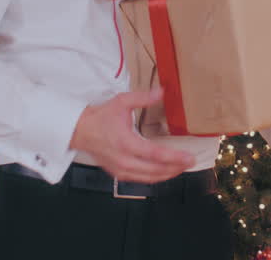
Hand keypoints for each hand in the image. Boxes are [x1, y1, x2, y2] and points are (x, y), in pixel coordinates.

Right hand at [69, 87, 193, 182]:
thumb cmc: (100, 117)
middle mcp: (123, 160)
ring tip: (181, 167)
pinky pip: (141, 180)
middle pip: (155, 170)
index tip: (189, 157)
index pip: (155, 154)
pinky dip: (155, 177)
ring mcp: (120, 169)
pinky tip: (164, 172)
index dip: (175, 158)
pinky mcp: (118, 173)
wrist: (80, 131)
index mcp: (126, 143)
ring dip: (167, 174)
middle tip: (190, 162)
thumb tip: (162, 91)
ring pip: (149, 178)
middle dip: (176, 168)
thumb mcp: (122, 102)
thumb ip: (143, 97)